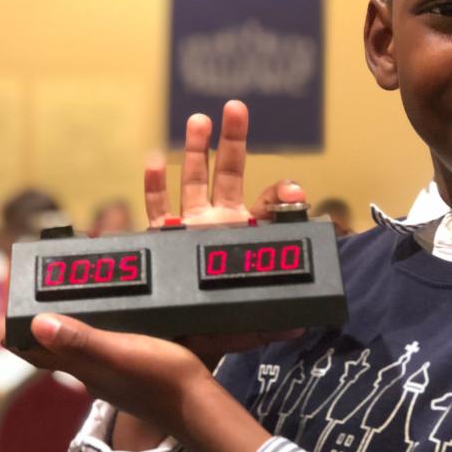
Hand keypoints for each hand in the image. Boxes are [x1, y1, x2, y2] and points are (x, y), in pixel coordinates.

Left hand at [26, 314, 268, 451]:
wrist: (196, 407)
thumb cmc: (158, 377)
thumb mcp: (118, 352)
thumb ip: (81, 340)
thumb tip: (37, 324)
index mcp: (82, 368)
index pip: (38, 354)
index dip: (18, 337)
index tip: (2, 318)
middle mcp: (92, 375)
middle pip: (55, 353)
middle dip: (41, 331)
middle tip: (32, 303)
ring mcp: (113, 379)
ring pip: (79, 354)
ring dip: (68, 334)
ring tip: (66, 309)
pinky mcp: (133, 377)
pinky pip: (104, 354)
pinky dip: (95, 338)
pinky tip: (110, 329)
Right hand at [146, 100, 305, 363]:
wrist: (179, 344)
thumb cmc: (216, 328)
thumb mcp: (245, 325)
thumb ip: (268, 321)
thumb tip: (297, 324)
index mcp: (242, 239)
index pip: (264, 209)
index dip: (279, 196)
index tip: (293, 190)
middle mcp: (215, 226)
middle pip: (227, 175)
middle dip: (232, 142)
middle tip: (236, 108)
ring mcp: (187, 228)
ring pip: (192, 182)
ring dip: (196, 150)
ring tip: (200, 120)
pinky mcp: (159, 239)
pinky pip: (156, 209)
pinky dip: (154, 185)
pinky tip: (155, 161)